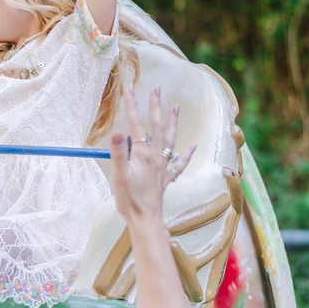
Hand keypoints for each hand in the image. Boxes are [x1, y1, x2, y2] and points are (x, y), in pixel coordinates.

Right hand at [111, 86, 194, 225]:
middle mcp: (155, 157)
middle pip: (157, 127)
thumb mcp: (119, 175)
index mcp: (143, 154)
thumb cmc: (130, 200)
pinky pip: (178, 164)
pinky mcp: (165, 179)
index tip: (129, 88)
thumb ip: (118, 152)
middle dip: (155, 107)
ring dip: (173, 123)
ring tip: (176, 108)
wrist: (145, 219)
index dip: (132, 106)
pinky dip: (185, 154)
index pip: (136, 125)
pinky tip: (192, 147)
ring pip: (170, 140)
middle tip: (157, 89)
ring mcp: (162, 168)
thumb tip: (117, 132)